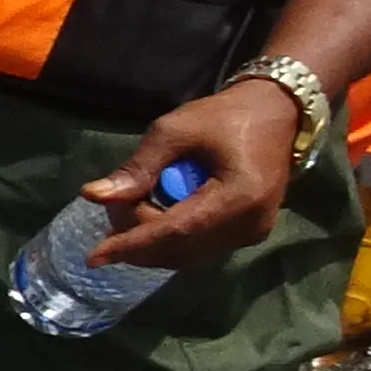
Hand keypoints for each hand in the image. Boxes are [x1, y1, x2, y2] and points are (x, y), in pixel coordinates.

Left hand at [80, 74, 302, 270]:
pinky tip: (156, 210)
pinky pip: (198, 247)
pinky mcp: (248, 233)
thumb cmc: (225, 116)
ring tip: (136, 201)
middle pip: (177, 247)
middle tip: (116, 202)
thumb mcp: (175, 130)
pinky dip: (170, 236)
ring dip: (151, 238)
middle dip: (137, 236)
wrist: (276, 113)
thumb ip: (137, 167)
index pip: (175, 231)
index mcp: (239, 196)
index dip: (131, 244)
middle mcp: (250, 224)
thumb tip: (94, 196)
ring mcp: (252, 232)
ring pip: (185, 254)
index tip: (94, 256)